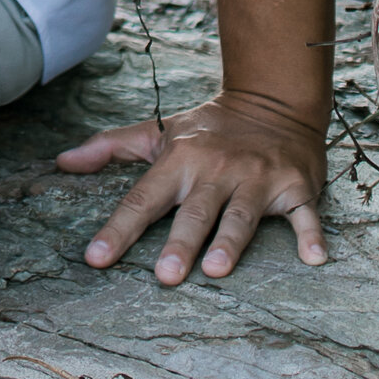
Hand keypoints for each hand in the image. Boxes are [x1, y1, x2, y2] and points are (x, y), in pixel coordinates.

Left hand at [56, 90, 327, 282]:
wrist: (273, 102)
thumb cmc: (208, 129)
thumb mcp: (159, 132)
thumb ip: (111, 147)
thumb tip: (63, 161)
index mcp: (180, 161)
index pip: (142, 199)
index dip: (117, 230)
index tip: (95, 260)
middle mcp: (217, 169)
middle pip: (194, 211)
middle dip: (180, 242)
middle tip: (166, 276)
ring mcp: (257, 178)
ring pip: (242, 214)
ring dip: (231, 241)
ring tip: (217, 270)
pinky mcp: (295, 187)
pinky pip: (304, 214)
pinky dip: (311, 235)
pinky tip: (315, 259)